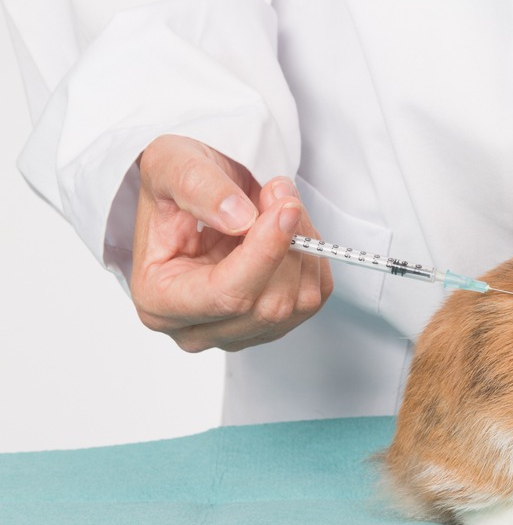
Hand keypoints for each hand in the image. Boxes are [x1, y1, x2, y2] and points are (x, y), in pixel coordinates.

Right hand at [130, 135, 332, 351]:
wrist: (197, 192)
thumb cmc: (175, 185)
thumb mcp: (170, 164)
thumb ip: (198, 189)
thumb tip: (240, 219)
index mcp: (158, 300)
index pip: (226, 296)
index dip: (265, 253)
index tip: (286, 208)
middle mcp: (196, 329)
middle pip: (269, 306)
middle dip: (288, 244)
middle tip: (280, 194)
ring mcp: (238, 332)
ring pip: (299, 303)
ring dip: (304, 246)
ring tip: (280, 205)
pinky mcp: (273, 324)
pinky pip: (314, 296)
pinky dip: (313, 257)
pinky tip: (289, 230)